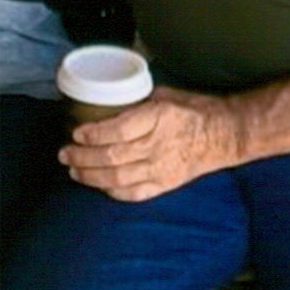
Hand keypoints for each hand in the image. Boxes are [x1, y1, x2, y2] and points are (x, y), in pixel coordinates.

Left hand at [59, 87, 239, 201]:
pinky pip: (133, 194)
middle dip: (82, 157)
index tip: (76, 132)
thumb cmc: (193, 110)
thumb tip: (103, 101)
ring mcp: (162, 168)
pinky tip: (98, 185)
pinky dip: (112, 191)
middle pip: (112, 156)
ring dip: (90, 176)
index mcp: (158, 118)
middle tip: (64, 154)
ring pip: (118, 178)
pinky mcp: (165, 184)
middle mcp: (158, 145)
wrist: (225, 134)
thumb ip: (135, 102)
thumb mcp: (164, 95)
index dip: (93, 134)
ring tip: (73, 170)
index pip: (118, 131)